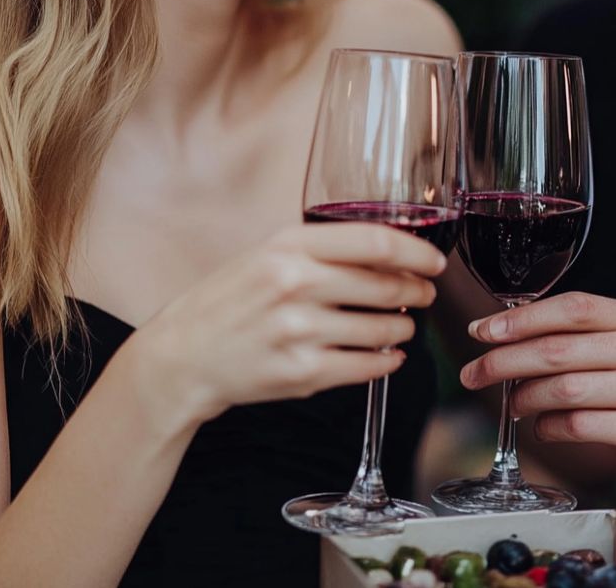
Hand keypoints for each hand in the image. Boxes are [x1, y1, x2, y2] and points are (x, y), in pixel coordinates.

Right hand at [123, 223, 447, 429]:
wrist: (182, 357)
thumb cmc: (228, 302)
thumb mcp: (266, 256)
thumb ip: (321, 250)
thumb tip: (391, 253)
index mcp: (289, 247)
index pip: (376, 242)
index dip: (416, 252)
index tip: (434, 261)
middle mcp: (296, 284)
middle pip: (387, 285)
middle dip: (416, 292)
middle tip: (422, 295)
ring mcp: (300, 331)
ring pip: (384, 329)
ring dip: (402, 328)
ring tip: (399, 326)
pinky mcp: (303, 372)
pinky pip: (368, 366)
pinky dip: (387, 361)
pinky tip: (388, 356)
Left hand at [459, 293, 615, 481]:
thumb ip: (607, 333)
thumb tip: (531, 331)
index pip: (574, 308)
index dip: (521, 318)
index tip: (484, 330)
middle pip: (558, 350)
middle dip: (503, 361)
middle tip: (474, 372)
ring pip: (564, 390)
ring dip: (524, 397)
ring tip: (511, 403)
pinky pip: (582, 427)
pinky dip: (551, 427)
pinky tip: (544, 426)